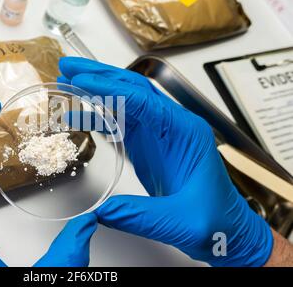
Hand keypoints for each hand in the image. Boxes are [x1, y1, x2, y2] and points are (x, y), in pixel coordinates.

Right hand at [58, 57, 272, 266]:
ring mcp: (161, 132)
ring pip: (126, 100)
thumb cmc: (214, 220)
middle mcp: (173, 125)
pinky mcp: (150, 143)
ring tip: (69, 83)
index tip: (81, 81)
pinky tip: (82, 115)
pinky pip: (123, 120)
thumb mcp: (178, 221)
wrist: (226, 228)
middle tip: (69, 67)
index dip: (110, 88)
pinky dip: (100, 114)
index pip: (143, 99)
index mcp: (185, 132)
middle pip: (133, 88)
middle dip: (99, 74)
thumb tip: (98, 211)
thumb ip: (137, 215)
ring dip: (97, 89)